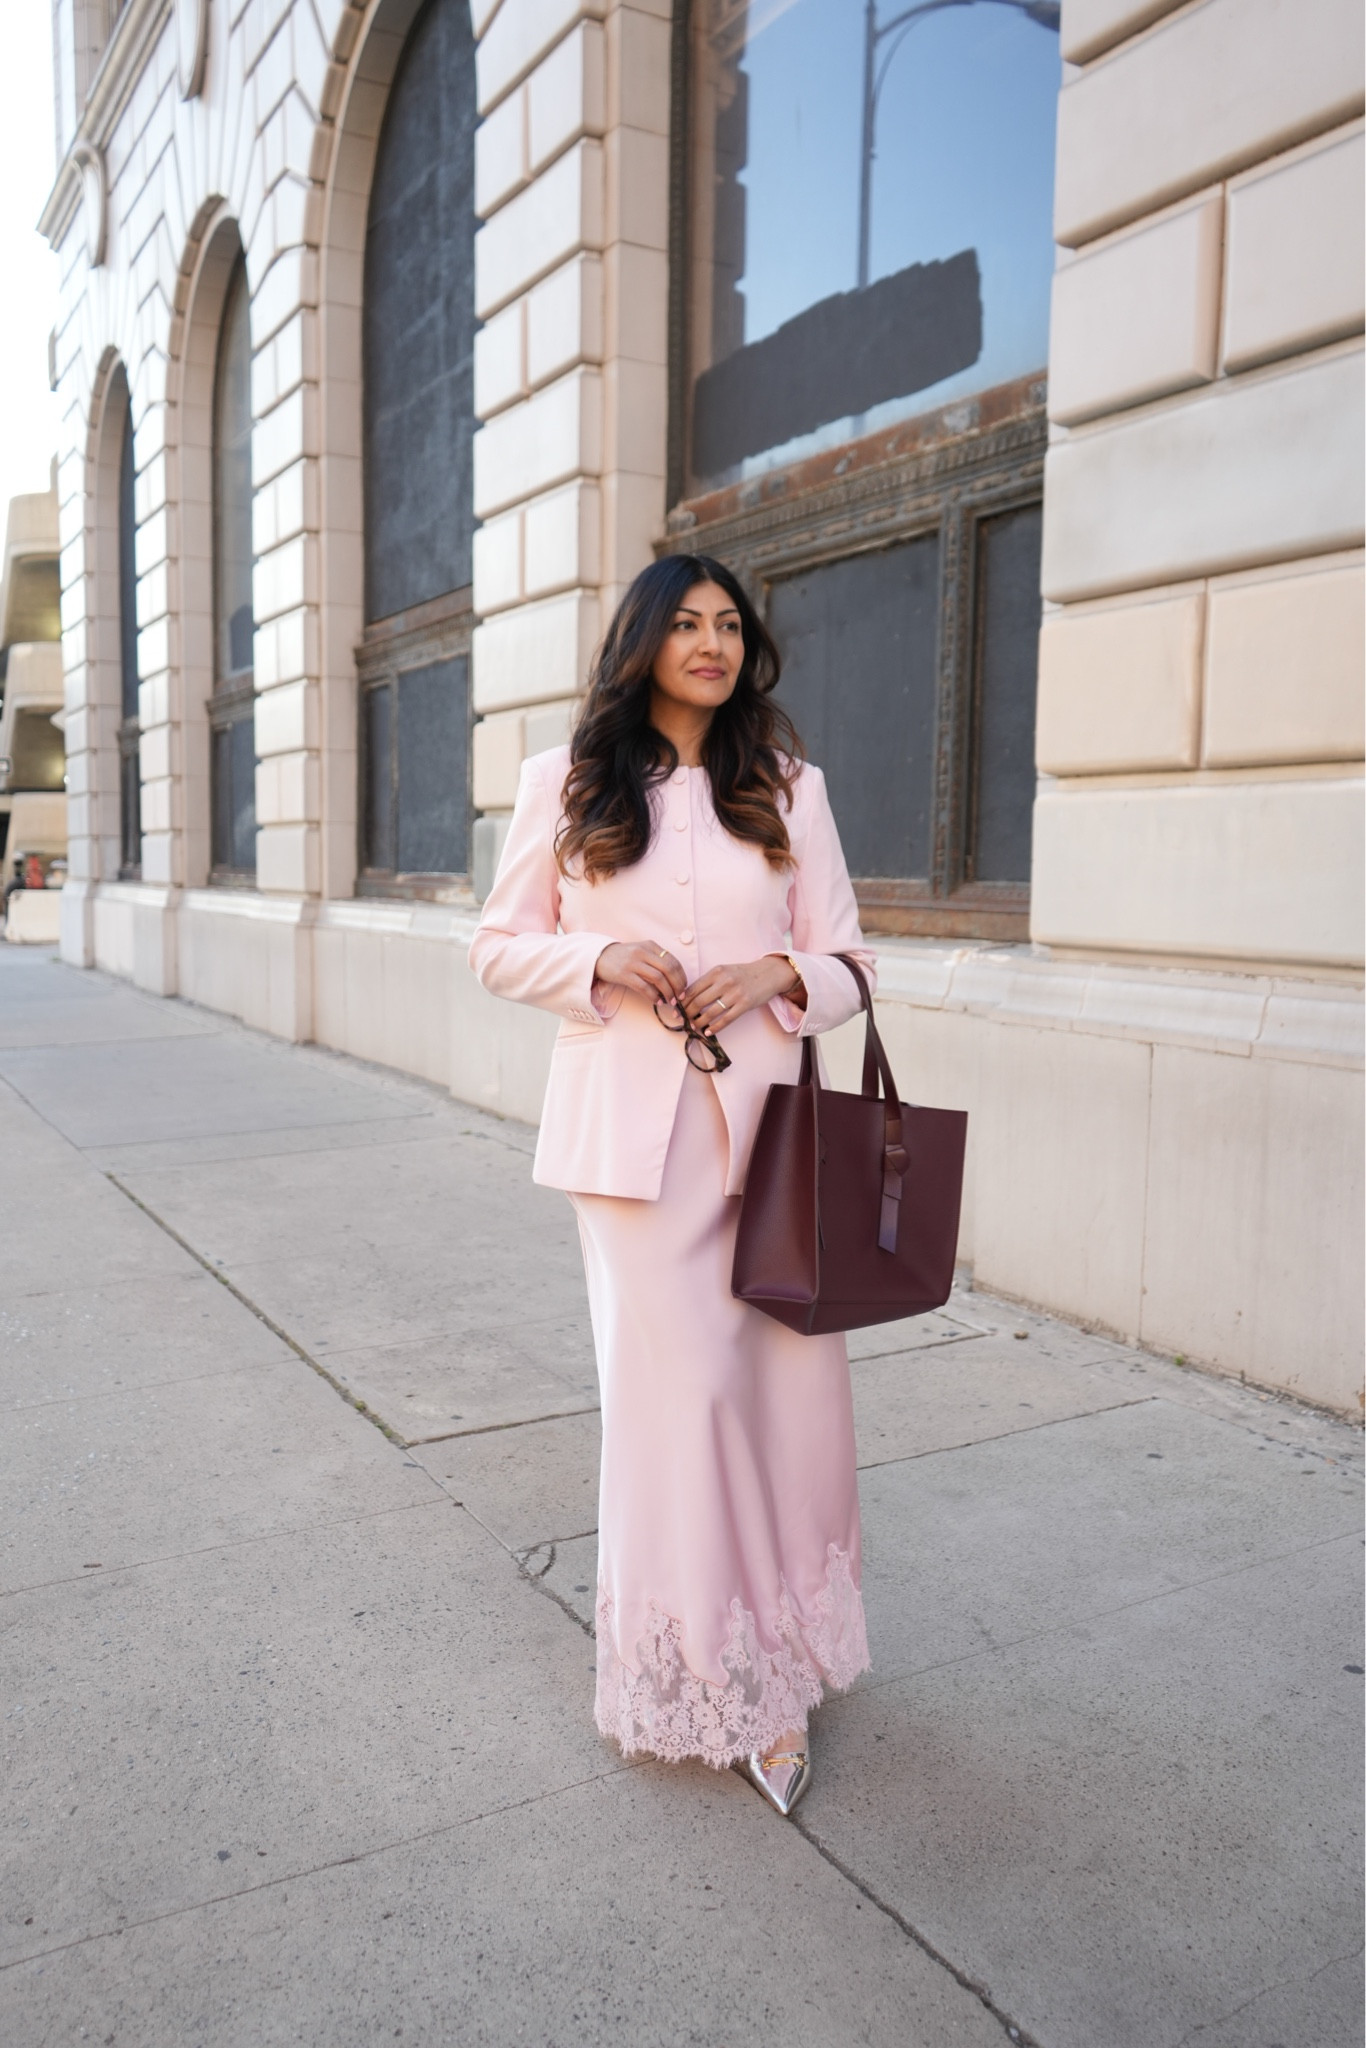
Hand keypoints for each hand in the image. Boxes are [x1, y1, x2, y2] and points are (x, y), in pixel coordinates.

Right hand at [594, 941, 687, 1006]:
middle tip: (680, 997)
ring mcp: (633, 962)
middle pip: (669, 969)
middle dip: (678, 986)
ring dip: (668, 992)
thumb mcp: (642, 952)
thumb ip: (656, 960)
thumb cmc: (624, 957)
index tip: (684, 987)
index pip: (673, 961)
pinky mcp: (624, 974)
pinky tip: (657, 1001)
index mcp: (650, 945)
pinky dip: (653, 996)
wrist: (599, 956)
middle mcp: (643, 952)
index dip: (682, 976)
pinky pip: (644, 987)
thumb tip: (675, 979)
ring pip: (658, 979)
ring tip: (670, 1001)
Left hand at [681, 955, 802, 1032]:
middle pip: (699, 1001)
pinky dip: (715, 1027)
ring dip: (699, 1022)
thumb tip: (689, 997)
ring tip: (694, 1027)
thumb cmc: (744, 973)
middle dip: (688, 1013)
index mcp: (717, 972)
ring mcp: (735, 993)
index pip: (694, 988)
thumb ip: (709, 982)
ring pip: (710, 1012)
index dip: (683, 1001)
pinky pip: (726, 1019)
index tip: (676, 1009)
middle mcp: (725, 982)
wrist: (769, 973)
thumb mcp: (725, 971)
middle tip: (683, 1020)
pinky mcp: (745, 1004)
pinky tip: (708, 1031)